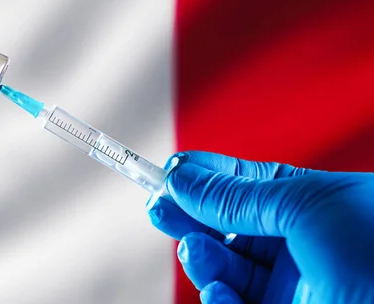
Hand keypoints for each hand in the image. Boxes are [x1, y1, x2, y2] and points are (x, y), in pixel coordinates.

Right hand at [148, 151, 373, 303]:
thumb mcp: (305, 206)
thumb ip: (236, 195)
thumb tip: (180, 175)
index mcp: (304, 202)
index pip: (239, 182)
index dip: (202, 176)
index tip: (166, 172)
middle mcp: (293, 242)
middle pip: (222, 225)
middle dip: (189, 216)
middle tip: (160, 207)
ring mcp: (287, 285)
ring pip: (222, 268)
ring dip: (200, 258)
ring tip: (195, 249)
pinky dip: (219, 298)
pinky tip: (220, 291)